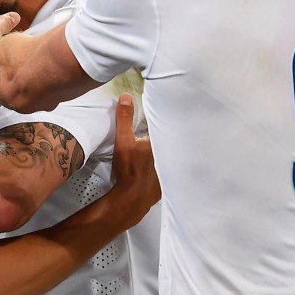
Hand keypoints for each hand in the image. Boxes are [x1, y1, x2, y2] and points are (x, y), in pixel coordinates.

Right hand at [109, 93, 159, 225]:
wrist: (132, 198)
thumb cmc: (129, 168)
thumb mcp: (123, 140)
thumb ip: (124, 118)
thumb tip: (126, 96)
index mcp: (160, 144)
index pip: (165, 128)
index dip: (164, 121)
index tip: (165, 114)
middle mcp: (169, 156)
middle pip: (169, 143)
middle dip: (169, 136)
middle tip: (170, 130)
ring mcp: (169, 171)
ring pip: (171, 158)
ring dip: (169, 154)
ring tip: (170, 149)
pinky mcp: (166, 184)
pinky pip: (169, 173)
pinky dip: (168, 169)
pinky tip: (162, 169)